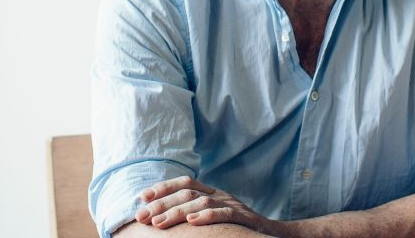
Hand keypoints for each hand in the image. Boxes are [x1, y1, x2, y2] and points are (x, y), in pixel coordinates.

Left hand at [134, 176, 279, 234]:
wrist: (272, 234)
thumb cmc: (238, 228)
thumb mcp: (215, 216)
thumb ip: (194, 212)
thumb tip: (161, 217)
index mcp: (212, 192)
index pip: (184, 182)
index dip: (162, 187)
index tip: (142, 198)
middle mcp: (220, 194)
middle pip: (187, 191)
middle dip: (162, 203)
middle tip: (142, 217)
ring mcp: (232, 204)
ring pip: (200, 202)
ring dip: (176, 212)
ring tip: (159, 223)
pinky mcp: (243, 217)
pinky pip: (223, 213)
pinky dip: (206, 216)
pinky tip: (192, 222)